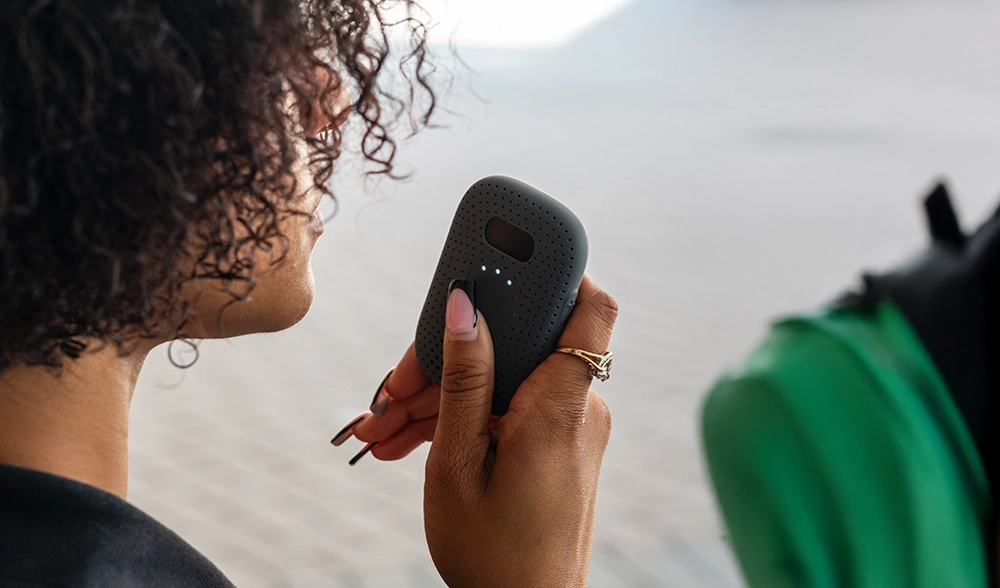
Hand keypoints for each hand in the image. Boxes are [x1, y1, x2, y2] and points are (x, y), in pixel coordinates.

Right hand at [335, 274, 615, 585]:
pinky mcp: (555, 442)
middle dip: (452, 353)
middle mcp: (576, 407)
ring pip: (503, 378)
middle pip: (518, 342)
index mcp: (560, 405)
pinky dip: (464, 416)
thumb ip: (463, 379)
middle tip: (393, 386)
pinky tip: (407, 438)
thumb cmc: (493, 552)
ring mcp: (567, 425)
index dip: (557, 265)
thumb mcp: (459, 461)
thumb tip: (463, 305)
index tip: (505, 251)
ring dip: (443, 395)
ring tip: (381, 428)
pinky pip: (508, 407)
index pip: (589, 305)